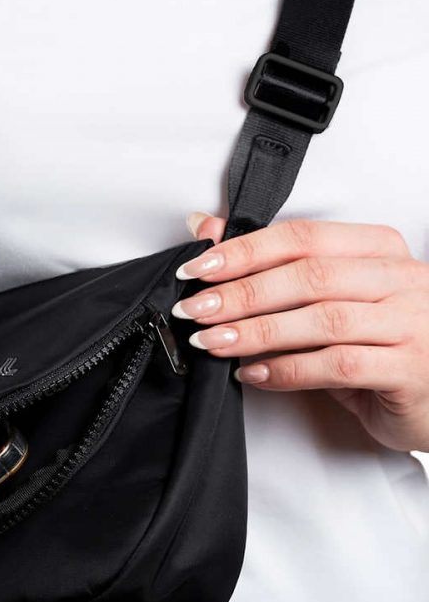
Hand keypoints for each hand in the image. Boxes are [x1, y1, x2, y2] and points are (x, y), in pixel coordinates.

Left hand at [173, 213, 428, 453]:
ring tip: (213, 343)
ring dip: (257, 332)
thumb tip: (205, 227)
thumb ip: (272, 266)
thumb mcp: (329, 300)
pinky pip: (340, 366)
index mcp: (379, 250)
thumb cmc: (381, 343)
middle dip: (241, 294)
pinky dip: (288, 370)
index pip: (302, 238)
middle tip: (195, 310)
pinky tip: (254, 374)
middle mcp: (401, 279)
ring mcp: (412, 323)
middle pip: (309, 276)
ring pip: (323, 320)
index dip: (244, 251)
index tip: (197, 268)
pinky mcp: (411, 369)